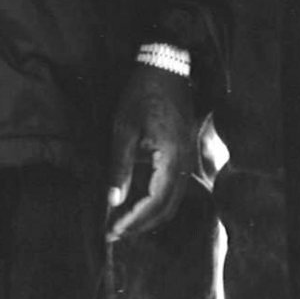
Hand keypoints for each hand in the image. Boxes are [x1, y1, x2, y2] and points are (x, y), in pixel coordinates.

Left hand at [105, 66, 199, 240]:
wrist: (166, 66)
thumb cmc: (142, 93)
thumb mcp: (124, 128)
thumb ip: (120, 167)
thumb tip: (113, 201)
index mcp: (171, 159)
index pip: (155, 203)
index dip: (133, 220)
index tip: (111, 230)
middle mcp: (185, 164)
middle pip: (167, 209)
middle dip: (140, 224)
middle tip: (114, 231)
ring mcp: (187, 159)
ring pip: (172, 201)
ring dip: (148, 215)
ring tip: (122, 221)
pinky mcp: (184, 154)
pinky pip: (173, 188)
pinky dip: (156, 201)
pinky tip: (137, 201)